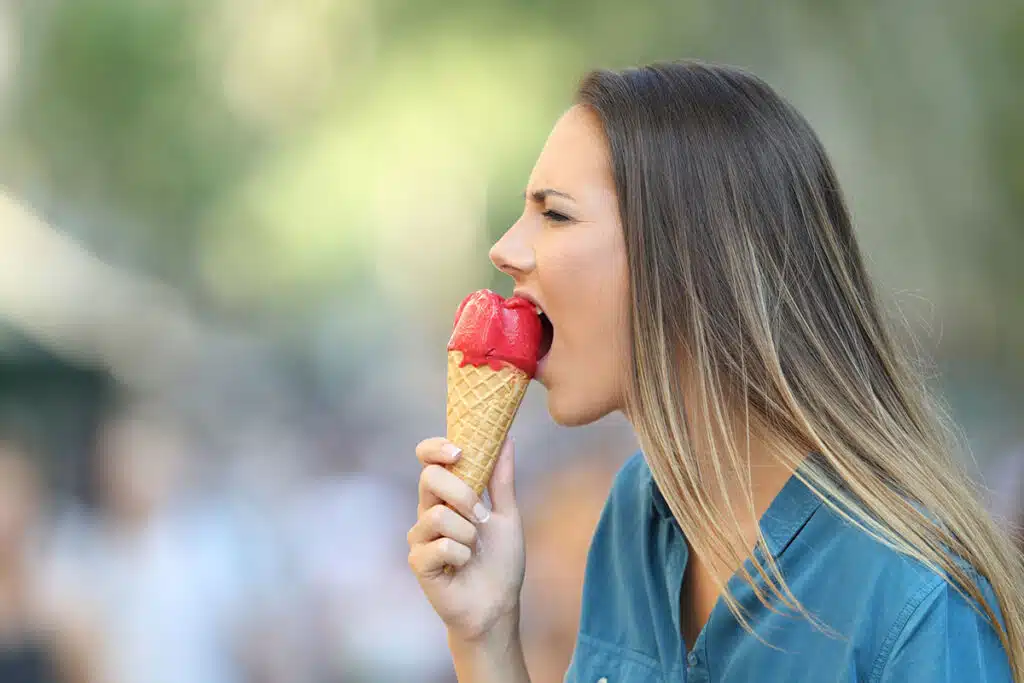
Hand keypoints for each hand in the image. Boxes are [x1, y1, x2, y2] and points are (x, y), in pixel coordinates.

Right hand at [408, 437, 525, 641]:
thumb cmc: (500, 561)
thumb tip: (507, 439)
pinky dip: (460, 555)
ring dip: (467, 533)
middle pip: (429, 478)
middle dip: (463, 494)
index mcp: (447, 496)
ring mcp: (420, 537)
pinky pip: (439, 545)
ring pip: (436, 515)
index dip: (435, 448)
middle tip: (482, 516)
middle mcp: (428, 511)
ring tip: (474, 549)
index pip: (428, 460)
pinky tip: (463, 566)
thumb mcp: (506, 515)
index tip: (459, 451)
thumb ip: (502, 479)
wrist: (498, 605)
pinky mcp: (418, 561)